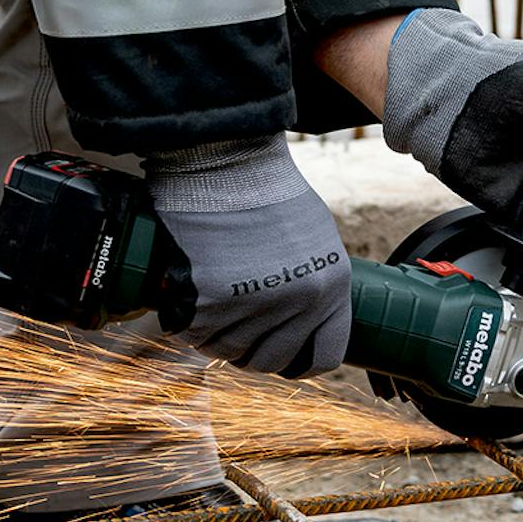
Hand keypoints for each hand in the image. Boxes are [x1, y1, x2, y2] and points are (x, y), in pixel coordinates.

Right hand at [146, 137, 350, 376]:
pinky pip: (198, 334)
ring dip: (217, 336)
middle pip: (272, 360)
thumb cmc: (267, 192)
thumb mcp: (315, 239)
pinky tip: (191, 300)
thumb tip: (296, 319)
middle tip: (235, 331)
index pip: (326, 356)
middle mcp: (300, 301)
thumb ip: (312, 284)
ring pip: (230, 351)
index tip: (284, 356)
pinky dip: (190, 323)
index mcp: (332, 287)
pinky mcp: (214, 299)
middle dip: (252, 351)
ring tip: (210, 308)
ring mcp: (258, 304)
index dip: (301, 361)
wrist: (229, 160)